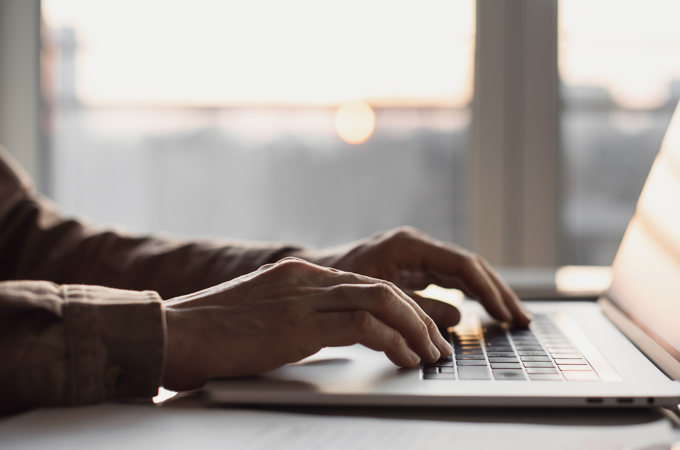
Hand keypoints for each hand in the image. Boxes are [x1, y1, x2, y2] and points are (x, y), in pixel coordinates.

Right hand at [162, 258, 450, 390]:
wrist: (168, 334)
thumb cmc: (209, 336)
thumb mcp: (262, 318)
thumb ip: (297, 319)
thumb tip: (329, 337)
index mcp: (300, 274)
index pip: (365, 284)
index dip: (401, 307)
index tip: (419, 330)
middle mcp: (307, 278)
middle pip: (383, 288)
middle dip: (419, 317)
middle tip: (438, 345)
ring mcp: (303, 297)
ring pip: (382, 301)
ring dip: (416, 329)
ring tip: (433, 355)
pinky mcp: (299, 323)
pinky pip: (364, 326)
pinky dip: (394, 341)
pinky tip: (406, 359)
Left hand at [303, 227, 530, 325]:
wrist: (309, 274)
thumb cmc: (335, 282)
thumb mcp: (375, 296)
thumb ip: (416, 307)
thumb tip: (458, 318)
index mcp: (410, 246)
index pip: (463, 265)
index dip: (488, 290)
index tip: (505, 313)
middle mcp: (418, 247)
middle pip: (471, 267)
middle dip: (498, 293)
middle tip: (521, 319)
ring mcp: (418, 257)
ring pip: (465, 274)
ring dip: (489, 295)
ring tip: (512, 318)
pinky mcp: (414, 270)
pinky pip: (450, 282)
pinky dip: (470, 297)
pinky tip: (486, 314)